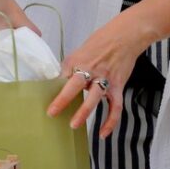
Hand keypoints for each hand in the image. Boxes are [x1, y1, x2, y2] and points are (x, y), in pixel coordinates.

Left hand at [47, 11, 149, 137]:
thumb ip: (71, 66)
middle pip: (76, 84)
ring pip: (95, 96)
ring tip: (74, 125)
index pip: (62, 75)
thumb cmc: (102, 41)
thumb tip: (59, 82)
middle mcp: (91, 69)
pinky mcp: (118, 85)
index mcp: (78, 60)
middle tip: (53, 113)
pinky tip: (103, 133)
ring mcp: (106, 78)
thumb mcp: (82, 50)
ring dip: (84, 111)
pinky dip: (111, 120)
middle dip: (63, 99)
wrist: (127, 35)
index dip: (52, 88)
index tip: (42, 100)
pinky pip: (115, 106)